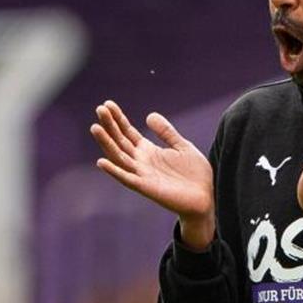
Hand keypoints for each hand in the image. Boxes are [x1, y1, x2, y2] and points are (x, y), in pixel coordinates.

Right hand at [90, 100, 214, 248]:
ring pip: (119, 157)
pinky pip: (127, 178)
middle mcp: (141, 162)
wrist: (206, 198)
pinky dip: (114, 171)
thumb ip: (166, 132)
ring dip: (106, 143)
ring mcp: (142, 174)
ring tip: (96, 127)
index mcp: (148, 151)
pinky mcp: (146, 187)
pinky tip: (101, 161)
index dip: (118, 119)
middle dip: (110, 125)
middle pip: (120, 141)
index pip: (127, 132)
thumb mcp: (182, 146)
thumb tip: (149, 115)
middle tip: (100, 109)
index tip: (107, 104)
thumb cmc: (195, 175)